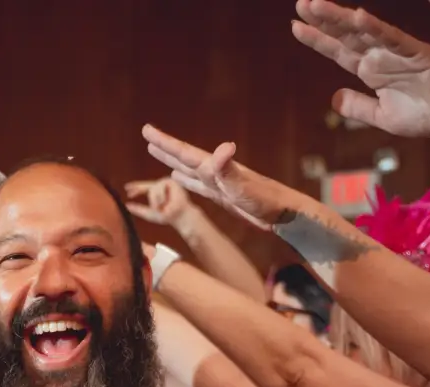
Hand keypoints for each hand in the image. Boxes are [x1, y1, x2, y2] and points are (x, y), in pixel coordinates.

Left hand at [124, 177, 192, 231]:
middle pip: (146, 185)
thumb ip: (138, 209)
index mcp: (155, 192)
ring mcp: (166, 183)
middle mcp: (160, 186)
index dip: (135, 187)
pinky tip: (164, 202)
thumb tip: (126, 205)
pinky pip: (159, 186)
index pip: (143, 188)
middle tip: (136, 196)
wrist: (179, 216)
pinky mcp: (171, 181)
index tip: (126, 188)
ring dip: (154, 200)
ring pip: (152, 188)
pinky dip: (160, 196)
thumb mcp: (149, 213)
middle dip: (141, 192)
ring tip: (159, 207)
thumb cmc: (167, 216)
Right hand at [140, 125, 301, 229]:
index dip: (165, 143)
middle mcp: (214, 172)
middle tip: (147, 135)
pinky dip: (185, 180)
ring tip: (157, 153)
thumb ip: (229, 169)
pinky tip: (178, 179)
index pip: (184, 153)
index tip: (146, 130)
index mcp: (214, 169)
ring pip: (188, 169)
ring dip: (172, 162)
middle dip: (165, 147)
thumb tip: (224, 146)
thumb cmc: (265, 200)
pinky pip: (196, 185)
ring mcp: (217, 183)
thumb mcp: (243, 185)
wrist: (282, 213)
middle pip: (183, 157)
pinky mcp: (221, 195)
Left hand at [292, 0, 429, 138]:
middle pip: (347, 35)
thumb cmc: (427, 115)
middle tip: (301, 4)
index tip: (296, 26)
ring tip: (316, 5)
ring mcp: (399, 52)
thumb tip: (333, 98)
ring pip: (365, 31)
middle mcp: (382, 57)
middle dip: (323, 20)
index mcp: (372, 70)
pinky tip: (357, 16)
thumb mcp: (383, 117)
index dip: (318, 39)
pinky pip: (393, 39)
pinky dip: (376, 28)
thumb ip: (359, 108)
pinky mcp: (418, 53)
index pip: (339, 51)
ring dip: (340, 18)